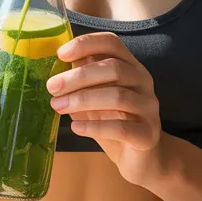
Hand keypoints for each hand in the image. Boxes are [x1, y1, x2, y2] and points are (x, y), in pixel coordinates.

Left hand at [47, 32, 164, 186]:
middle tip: (52, 87)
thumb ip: (81, 81)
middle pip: (114, 68)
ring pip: (118, 96)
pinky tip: (76, 128)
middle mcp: (143, 81)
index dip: (86, 43)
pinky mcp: (148, 134)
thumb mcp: (94, 96)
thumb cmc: (113, 121)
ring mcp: (149, 108)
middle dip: (79, 76)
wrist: (141, 158)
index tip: (61, 54)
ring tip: (58, 107)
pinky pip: (122, 128)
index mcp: (130, 66)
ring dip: (83, 100)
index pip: (112, 42)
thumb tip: (53, 68)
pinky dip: (95, 127)